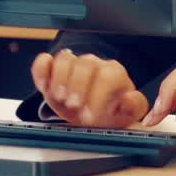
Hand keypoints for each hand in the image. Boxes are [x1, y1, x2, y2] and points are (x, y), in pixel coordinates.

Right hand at [30, 49, 147, 127]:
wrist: (92, 110)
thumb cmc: (109, 111)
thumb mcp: (126, 113)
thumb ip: (133, 106)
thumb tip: (128, 99)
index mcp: (114, 74)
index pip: (108, 76)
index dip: (98, 96)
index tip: (91, 116)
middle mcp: (94, 64)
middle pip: (85, 66)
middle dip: (78, 88)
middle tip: (75, 107)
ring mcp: (73, 64)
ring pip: (65, 59)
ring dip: (60, 80)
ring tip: (61, 98)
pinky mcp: (53, 69)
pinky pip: (45, 61)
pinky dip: (41, 71)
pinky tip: (44, 86)